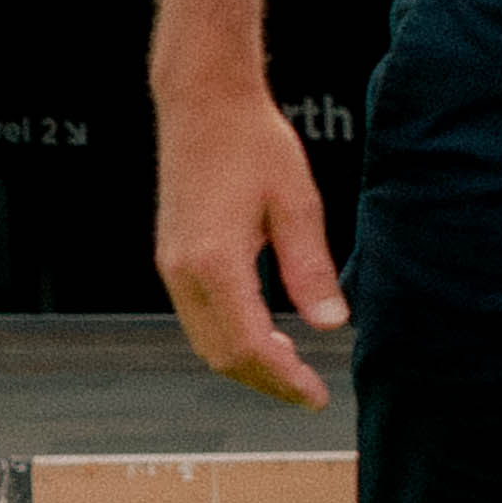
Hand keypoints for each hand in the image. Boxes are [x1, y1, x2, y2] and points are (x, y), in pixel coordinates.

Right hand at [154, 74, 347, 410]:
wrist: (203, 106)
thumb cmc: (254, 145)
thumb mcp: (297, 204)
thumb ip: (311, 268)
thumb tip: (331, 324)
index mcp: (215, 262)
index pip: (248, 346)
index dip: (283, 380)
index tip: (316, 395)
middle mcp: (182, 272)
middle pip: (221, 354)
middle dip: (265, 381)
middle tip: (310, 392)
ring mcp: (170, 267)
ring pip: (205, 340)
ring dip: (246, 363)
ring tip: (293, 370)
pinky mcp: (171, 258)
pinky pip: (197, 318)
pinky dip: (230, 338)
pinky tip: (266, 336)